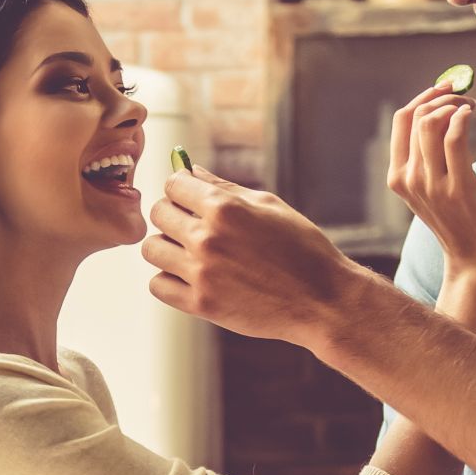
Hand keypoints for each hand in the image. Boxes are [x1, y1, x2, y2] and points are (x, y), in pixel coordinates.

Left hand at [142, 163, 364, 347]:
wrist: (323, 299)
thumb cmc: (301, 248)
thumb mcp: (269, 205)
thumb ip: (223, 187)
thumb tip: (188, 170)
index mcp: (225, 207)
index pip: (173, 185)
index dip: (181, 189)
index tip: (191, 199)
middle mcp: (207, 237)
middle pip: (158, 214)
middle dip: (173, 216)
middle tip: (194, 227)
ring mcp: (201, 273)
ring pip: (152, 250)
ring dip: (167, 248)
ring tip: (190, 253)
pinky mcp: (201, 305)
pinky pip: (158, 286)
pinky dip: (169, 281)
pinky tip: (190, 277)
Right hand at [389, 85, 475, 290]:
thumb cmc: (461, 220)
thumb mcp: (432, 188)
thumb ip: (429, 158)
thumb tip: (441, 111)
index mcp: (397, 177)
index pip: (401, 120)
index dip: (424, 96)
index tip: (446, 88)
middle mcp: (409, 180)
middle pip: (417, 116)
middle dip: (443, 97)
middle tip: (465, 99)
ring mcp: (431, 185)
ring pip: (431, 123)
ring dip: (454, 105)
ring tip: (471, 108)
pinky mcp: (458, 188)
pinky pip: (454, 138)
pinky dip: (463, 118)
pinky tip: (472, 116)